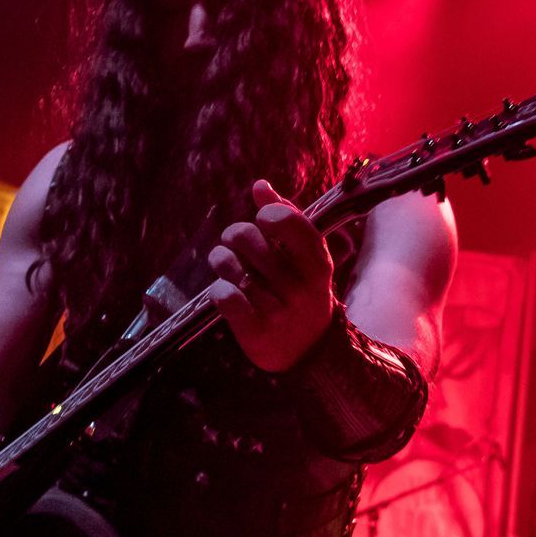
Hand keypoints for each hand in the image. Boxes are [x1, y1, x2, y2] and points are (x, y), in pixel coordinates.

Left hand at [207, 179, 336, 371]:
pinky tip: (224, 291)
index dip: (266, 214)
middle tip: (235, 243)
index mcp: (318, 263)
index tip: (263, 222)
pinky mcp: (256, 333)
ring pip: (230, 266)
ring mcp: (280, 312)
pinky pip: (224, 296)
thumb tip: (260, 185)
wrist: (308, 351)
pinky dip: (217, 290)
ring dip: (221, 260)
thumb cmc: (301, 291)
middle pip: (247, 238)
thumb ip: (286, 218)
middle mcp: (301, 288)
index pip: (287, 222)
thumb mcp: (303, 257)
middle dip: (234, 235)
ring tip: (225, 263)